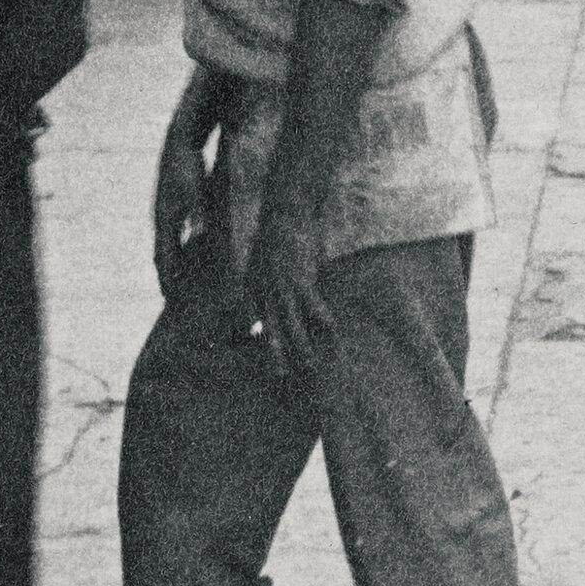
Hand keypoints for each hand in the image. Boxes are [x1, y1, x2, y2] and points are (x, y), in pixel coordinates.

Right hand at [153, 118, 211, 287]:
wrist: (179, 137)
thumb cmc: (188, 163)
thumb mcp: (195, 188)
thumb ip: (199, 213)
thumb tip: (198, 236)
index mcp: (165, 218)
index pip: (164, 257)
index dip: (167, 279)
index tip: (170, 300)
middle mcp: (162, 217)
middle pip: (162, 254)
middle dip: (166, 277)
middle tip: (170, 300)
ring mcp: (165, 210)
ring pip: (167, 244)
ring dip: (171, 263)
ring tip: (176, 282)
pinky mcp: (172, 204)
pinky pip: (172, 233)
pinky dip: (177, 248)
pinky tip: (187, 252)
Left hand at [244, 190, 330, 378]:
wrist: (285, 210)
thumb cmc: (277, 233)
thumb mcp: (260, 259)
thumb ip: (261, 283)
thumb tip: (258, 303)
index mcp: (253, 286)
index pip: (250, 319)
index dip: (254, 337)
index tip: (259, 353)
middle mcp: (264, 291)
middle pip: (270, 329)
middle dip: (275, 354)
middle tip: (280, 376)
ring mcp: (282, 286)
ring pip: (291, 324)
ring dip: (302, 347)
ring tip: (312, 366)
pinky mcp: (300, 278)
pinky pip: (313, 304)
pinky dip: (323, 319)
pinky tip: (334, 332)